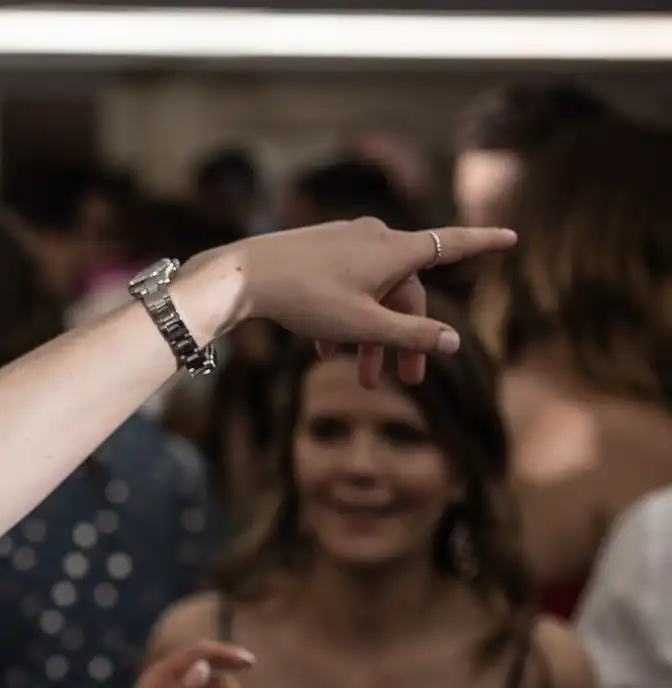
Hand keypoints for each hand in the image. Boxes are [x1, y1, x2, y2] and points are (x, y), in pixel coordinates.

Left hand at [195, 219, 514, 387]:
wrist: (242, 276)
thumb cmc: (305, 299)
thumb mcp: (363, 325)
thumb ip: (410, 335)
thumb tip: (454, 343)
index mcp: (395, 249)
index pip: (452, 244)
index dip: (484, 244)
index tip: (512, 238)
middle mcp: (375, 237)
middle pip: (406, 290)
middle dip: (406, 337)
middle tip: (407, 383)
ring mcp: (345, 241)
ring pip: (373, 293)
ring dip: (371, 336)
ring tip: (358, 377)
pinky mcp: (318, 249)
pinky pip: (345, 286)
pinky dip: (344, 318)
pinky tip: (324, 351)